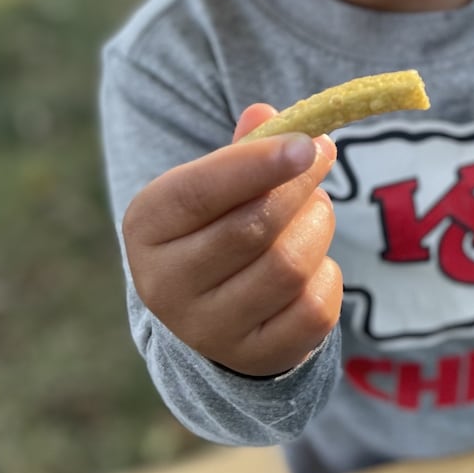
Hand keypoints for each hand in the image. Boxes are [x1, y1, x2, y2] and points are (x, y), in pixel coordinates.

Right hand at [122, 104, 341, 375]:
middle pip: (252, 228)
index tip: (307, 142)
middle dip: (300, 187)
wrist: (211, 309)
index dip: (257, 164)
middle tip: (321, 156)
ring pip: (288, 267)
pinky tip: (314, 263)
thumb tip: (265, 114)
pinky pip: (314, 310)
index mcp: (146, 227)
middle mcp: (164, 285)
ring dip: (317, 227)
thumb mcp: (214, 183)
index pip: (199, 192)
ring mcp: (207, 330)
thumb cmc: (216, 224)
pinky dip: (328, 275)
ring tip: (314, 211)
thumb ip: (243, 149)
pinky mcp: (254, 358)